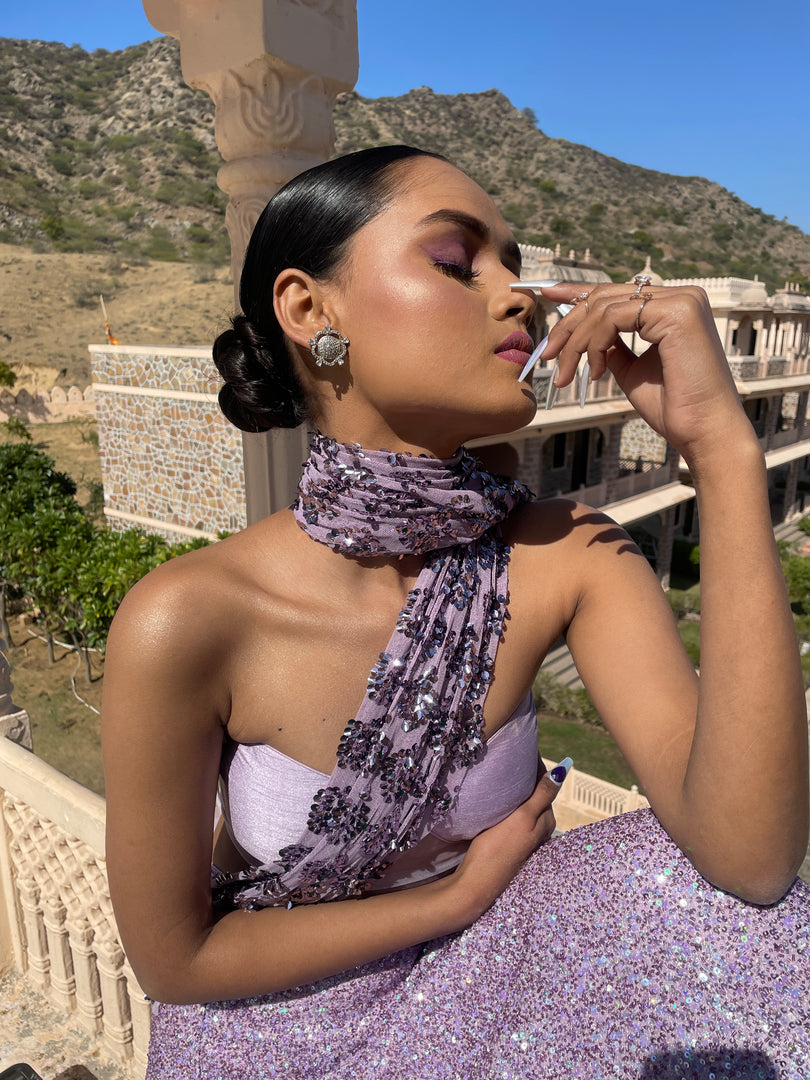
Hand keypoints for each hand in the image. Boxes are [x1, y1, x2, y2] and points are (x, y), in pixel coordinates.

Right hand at [449, 757, 566, 920]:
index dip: (534, 763)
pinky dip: (506, 800)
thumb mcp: (523, 818)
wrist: (475, 882)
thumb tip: (565, 768)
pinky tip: (495, 796)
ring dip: (514, 787)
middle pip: (534, 792)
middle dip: (524, 774)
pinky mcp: (508, 841)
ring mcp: (523, 836)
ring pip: (522, 803)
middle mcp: (539, 828)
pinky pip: (511, 812)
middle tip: (507, 752)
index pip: (545, 783)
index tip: (521, 744)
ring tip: (499, 769)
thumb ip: (543, 794)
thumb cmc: (499, 848)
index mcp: (547, 821)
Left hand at [537, 282, 753, 464]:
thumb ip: (613, 347)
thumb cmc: (674, 407)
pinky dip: (594, 345)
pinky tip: (595, 373)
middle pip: (605, 297)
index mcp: (673, 307)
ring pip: (604, 308)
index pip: (617, 292)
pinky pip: (613, 318)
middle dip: (568, 326)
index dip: (579, 292)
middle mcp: (682, 296)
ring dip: (576, 343)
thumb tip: (585, 334)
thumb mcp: (632, 370)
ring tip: (565, 375)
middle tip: (546, 355)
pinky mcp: (677, 312)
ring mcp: (682, 301)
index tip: (549, 294)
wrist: (703, 431)